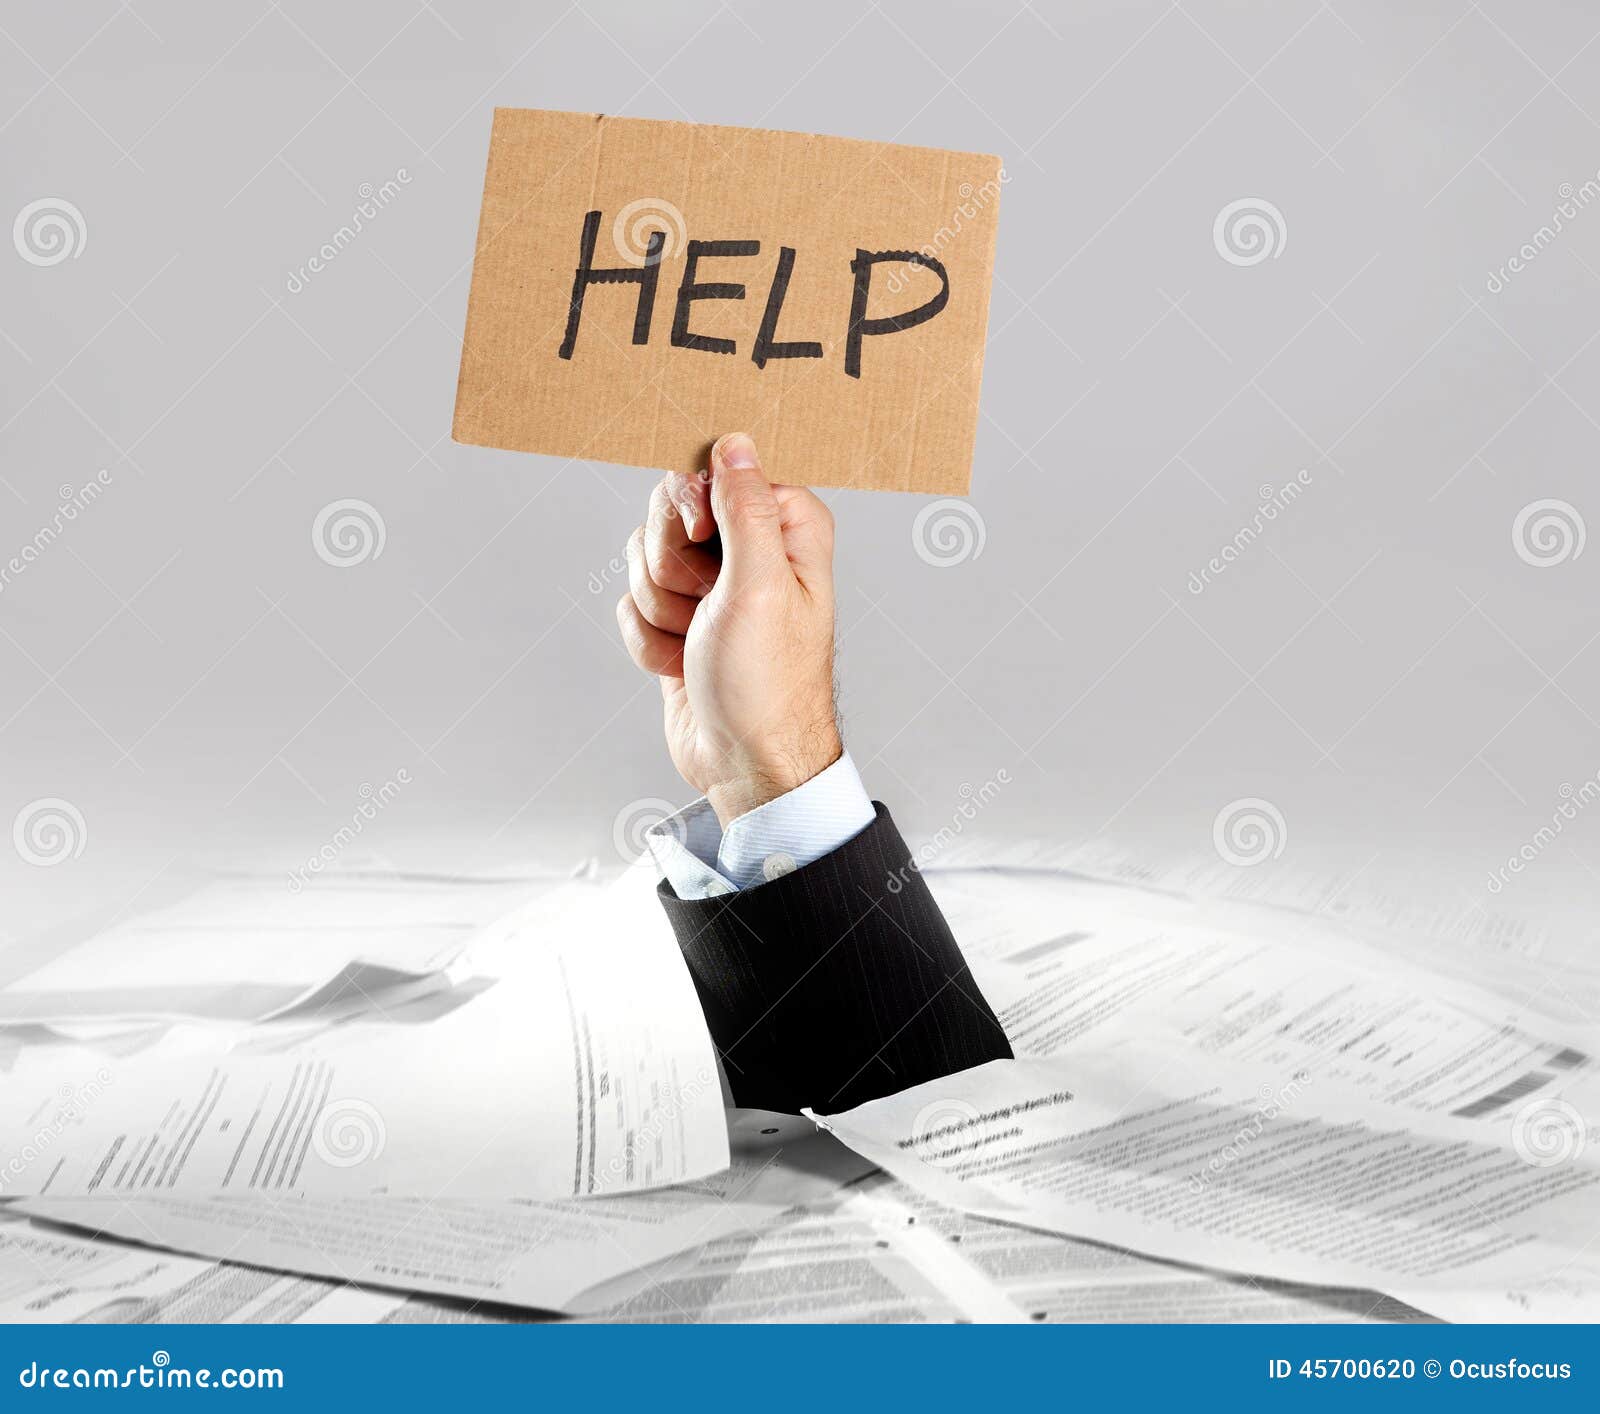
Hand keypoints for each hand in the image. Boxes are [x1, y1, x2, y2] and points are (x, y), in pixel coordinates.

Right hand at [616, 432, 840, 827]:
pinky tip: (685, 664)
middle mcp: (750, 549)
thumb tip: (734, 444)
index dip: (695, 514)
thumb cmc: (766, 685)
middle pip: (671, 513)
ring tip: (700, 643)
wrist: (744, 762)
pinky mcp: (680, 618)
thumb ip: (745, 507)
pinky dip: (651, 641)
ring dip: (662, 611)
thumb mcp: (759, 585)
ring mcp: (712, 585)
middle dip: (672, 570)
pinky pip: (632, 604)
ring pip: (643, 559)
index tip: (708, 549)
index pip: (711, 475)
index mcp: (785, 527)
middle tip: (705, 605)